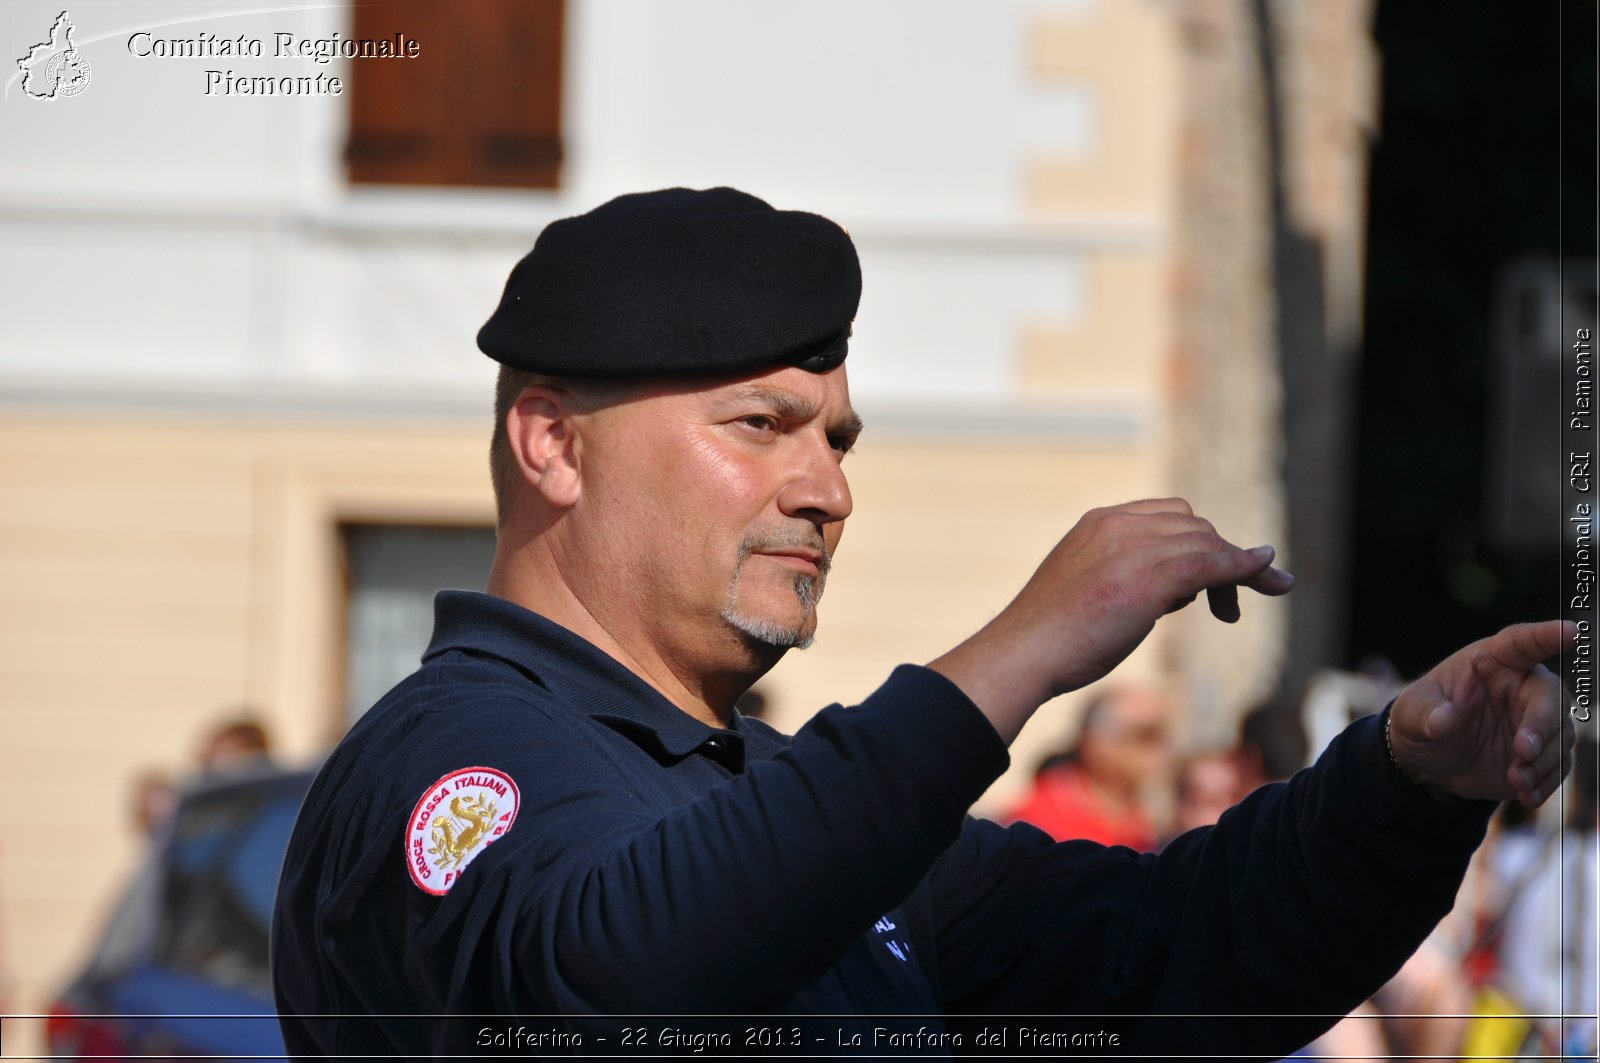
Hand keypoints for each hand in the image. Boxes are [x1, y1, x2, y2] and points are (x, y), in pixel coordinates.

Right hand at [930, 498, 1293, 742]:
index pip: (1168, 515)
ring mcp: (1133, 546)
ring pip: (1207, 543)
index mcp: (1098, 523)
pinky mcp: (1149, 576)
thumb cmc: (1049, 639)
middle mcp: (1117, 524)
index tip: (1208, 579)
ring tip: (1233, 612)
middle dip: (1219, 559)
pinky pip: (1213, 563)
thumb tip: (1175, 592)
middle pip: (1194, 526)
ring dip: (1235, 572)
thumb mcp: (1088, 592)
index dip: (1196, 543)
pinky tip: (1270, 578)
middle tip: (1225, 608)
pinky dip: (1245, 569)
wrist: (1023, 654)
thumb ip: (1126, 578)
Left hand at [1387, 621, 1577, 806]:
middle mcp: (1521, 687)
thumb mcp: (1409, 716)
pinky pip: (1558, 766)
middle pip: (1552, 697)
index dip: (1546, 636)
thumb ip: (1426, 715)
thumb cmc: (1420, 721)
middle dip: (1542, 725)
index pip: (1521, 643)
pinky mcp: (1542, 754)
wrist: (1429, 762)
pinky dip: (1546, 782)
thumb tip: (1446, 719)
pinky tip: (1526, 795)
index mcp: (1491, 662)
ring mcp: (1535, 721)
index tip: (1571, 631)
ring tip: (1515, 780)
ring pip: (1561, 735)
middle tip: (1522, 751)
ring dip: (1543, 760)